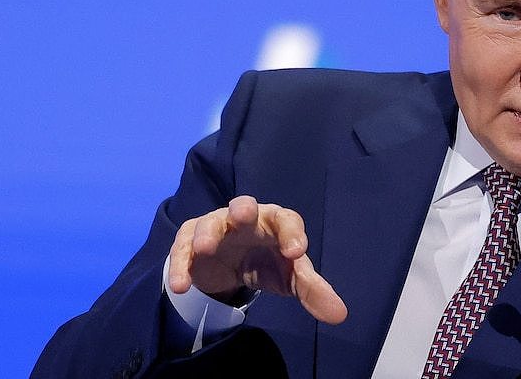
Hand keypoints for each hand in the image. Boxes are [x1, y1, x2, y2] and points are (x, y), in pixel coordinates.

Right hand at [168, 195, 347, 324]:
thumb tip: (340, 315)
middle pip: (245, 204)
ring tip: (204, 248)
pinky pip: (182, 249)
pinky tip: (180, 286)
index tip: (297, 253)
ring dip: (207, 233)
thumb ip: (312, 291)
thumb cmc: (269, 262)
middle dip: (243, 208)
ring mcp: (216, 226)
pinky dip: (180, 265)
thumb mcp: (290, 277)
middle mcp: (246, 218)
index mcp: (276, 222)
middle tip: (243, 214)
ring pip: (210, 223)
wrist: (233, 266)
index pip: (287, 220)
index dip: (292, 233)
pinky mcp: (190, 241)